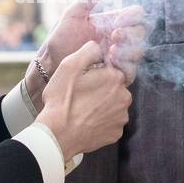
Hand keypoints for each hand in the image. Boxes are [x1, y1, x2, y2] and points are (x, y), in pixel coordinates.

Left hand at [26, 0, 147, 109]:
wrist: (51, 65)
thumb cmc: (61, 38)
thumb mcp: (75, 13)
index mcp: (113, 22)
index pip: (137, 15)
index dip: (132, 17)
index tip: (116, 22)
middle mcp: (119, 40)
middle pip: (141, 33)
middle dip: (131, 34)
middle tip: (113, 37)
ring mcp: (119, 58)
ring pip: (139, 52)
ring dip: (128, 51)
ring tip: (109, 52)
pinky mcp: (115, 76)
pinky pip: (131, 72)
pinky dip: (124, 67)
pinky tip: (109, 65)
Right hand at [35, 41, 131, 160]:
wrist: (58, 134)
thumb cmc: (62, 99)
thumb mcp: (70, 65)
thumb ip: (89, 50)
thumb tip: (99, 47)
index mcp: (116, 77)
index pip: (111, 68)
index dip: (96, 72)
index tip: (84, 80)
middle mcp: (125, 97)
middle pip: (114, 87)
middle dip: (101, 88)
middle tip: (81, 95)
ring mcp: (121, 117)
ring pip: (113, 105)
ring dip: (102, 105)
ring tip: (82, 109)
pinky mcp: (116, 133)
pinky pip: (110, 122)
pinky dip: (101, 121)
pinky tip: (86, 121)